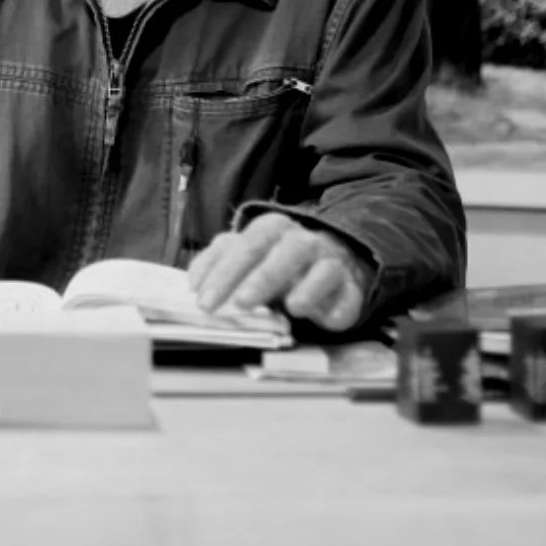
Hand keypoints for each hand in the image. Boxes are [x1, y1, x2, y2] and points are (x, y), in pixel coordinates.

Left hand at [187, 212, 372, 331]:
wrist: (337, 263)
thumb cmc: (282, 264)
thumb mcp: (250, 261)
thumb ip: (221, 266)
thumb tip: (194, 283)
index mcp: (268, 229)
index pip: (240, 243)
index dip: (219, 269)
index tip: (200, 296)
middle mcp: (297, 238)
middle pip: (273, 248)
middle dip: (252, 275)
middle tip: (236, 304)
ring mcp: (326, 258)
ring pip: (312, 261)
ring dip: (297, 284)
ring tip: (285, 308)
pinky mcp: (350, 284)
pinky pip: (344, 289)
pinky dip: (331, 302)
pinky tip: (318, 316)